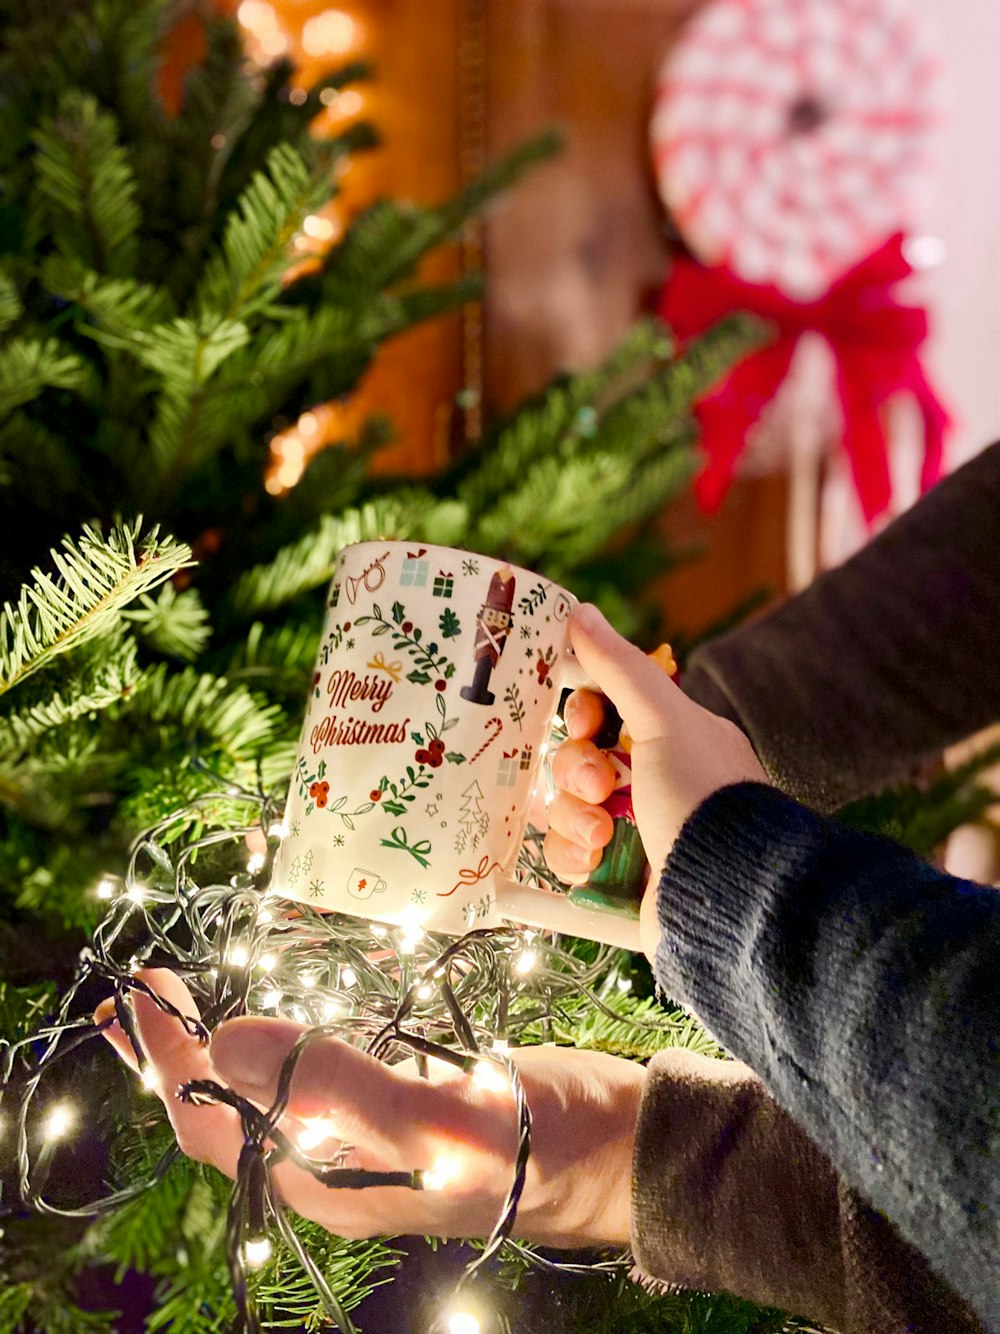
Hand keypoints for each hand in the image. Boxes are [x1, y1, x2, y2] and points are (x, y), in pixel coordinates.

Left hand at [97, 968, 644, 1247]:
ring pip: (264, 1095)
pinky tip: (275, 1020)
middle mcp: (335, 1166)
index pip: (215, 1120)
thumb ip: (338, 1088)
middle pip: (226, 1112)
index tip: (141, 991)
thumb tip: (226, 1047)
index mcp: (328, 1177)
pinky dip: (273, 1042)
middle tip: (138, 990)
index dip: (168, 1059)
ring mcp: (367, 1141)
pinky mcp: (400, 1110)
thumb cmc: (548, 1143)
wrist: (630, 1155)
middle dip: (173, 1054)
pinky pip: (309, 1078)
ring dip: (216, 1048)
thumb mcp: (445, 1119)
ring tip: (182, 1004)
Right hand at [544, 604, 767, 959]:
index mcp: (666, 740)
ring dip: (572, 817)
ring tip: (604, 835)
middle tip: (601, 786)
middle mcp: (646, 784)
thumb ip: (621, 668)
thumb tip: (581, 612)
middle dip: (575, 771)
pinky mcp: (612, 879)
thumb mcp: (667, 721)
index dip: (581, 715)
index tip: (587, 723)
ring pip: (561, 807)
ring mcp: (628, 832)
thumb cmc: (706, 797)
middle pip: (571, 759)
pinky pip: (564, 855)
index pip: (599, 713)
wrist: (730, 892)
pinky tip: (595, 862)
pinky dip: (571, 857)